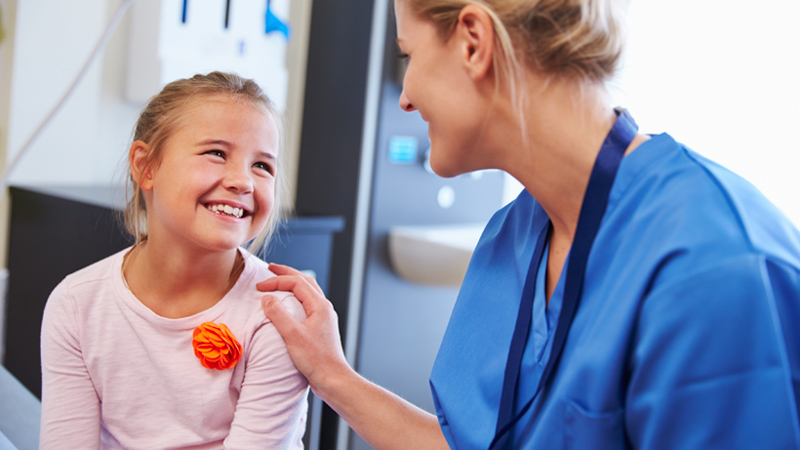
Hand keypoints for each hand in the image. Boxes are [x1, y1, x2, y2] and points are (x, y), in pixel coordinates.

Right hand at [258, 263, 350, 398]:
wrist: (332, 379)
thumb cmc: (316, 359)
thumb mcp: (292, 335)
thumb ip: (278, 314)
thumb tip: (267, 298)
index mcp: (320, 306)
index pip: (297, 282)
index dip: (277, 280)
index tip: (259, 286)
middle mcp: (324, 308)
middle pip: (305, 282)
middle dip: (287, 274)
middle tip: (271, 268)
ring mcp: (323, 318)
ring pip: (308, 292)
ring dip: (293, 284)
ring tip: (279, 282)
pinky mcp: (320, 328)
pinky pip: (307, 304)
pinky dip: (296, 298)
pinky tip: (288, 306)